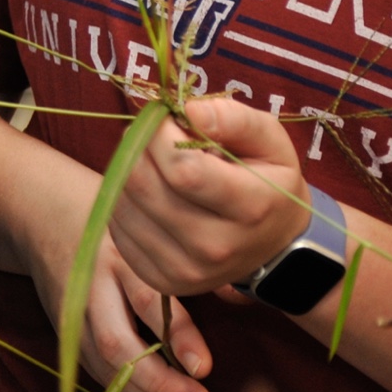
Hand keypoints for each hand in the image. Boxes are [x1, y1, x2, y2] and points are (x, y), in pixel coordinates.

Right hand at [27, 223, 213, 391]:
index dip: (177, 337)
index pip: (145, 301)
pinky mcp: (64, 336)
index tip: (204, 369)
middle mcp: (88, 291)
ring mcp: (70, 316)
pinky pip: (97, 373)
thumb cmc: (106, 228)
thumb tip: (239, 299)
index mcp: (114, 259)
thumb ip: (181, 270)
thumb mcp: (142, 238)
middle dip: (159, 385)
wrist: (39, 218)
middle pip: (116, 345)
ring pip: (103, 368)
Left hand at [112, 98, 311, 297]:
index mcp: (250, 207)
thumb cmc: (267, 179)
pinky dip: (123, 202)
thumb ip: (231, 118)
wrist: (275, 244)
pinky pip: (117, 229)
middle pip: (142, 184)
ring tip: (154, 167)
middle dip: (138, 147)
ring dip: (127, 172)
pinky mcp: (162, 281)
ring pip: (122, 204)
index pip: (181, 168)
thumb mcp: (268, 140)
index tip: (167, 121)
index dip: (160, 134)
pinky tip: (148, 195)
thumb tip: (187, 109)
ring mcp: (187, 270)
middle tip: (155, 140)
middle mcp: (217, 246)